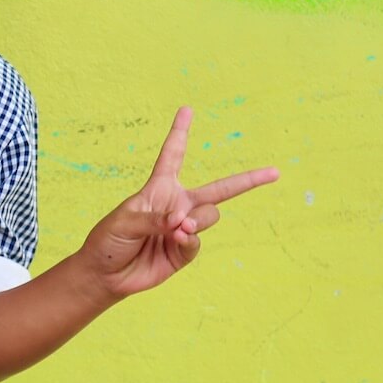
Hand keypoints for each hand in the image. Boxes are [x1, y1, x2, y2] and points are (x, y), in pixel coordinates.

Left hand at [80, 107, 278, 298]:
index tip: (187, 109)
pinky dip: (190, 240)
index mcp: (159, 188)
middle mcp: (177, 204)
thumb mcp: (125, 221)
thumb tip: (183, 221)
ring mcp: (184, 228)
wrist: (107, 273)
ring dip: (198, 221)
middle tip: (275, 172)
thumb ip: (155, 218)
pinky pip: (198, 241)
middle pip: (219, 189)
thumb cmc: (109, 239)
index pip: (173, 155)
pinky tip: (177, 239)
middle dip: (248, 180)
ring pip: (210, 216)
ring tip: (178, 228)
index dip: (180, 132)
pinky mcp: (185, 251)